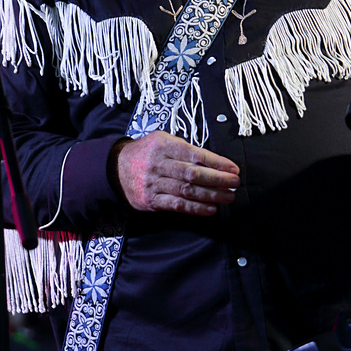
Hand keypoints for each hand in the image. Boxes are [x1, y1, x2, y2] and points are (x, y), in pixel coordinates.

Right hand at [114, 131, 239, 214]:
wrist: (115, 168)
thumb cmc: (147, 152)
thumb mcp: (163, 141)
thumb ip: (185, 149)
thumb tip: (215, 162)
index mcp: (164, 145)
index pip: (195, 154)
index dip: (217, 162)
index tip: (233, 168)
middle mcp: (158, 164)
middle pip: (193, 174)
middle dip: (218, 179)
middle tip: (235, 183)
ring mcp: (153, 183)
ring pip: (187, 191)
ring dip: (211, 196)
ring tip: (228, 197)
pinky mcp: (150, 201)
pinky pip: (176, 206)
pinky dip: (195, 209)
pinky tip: (210, 209)